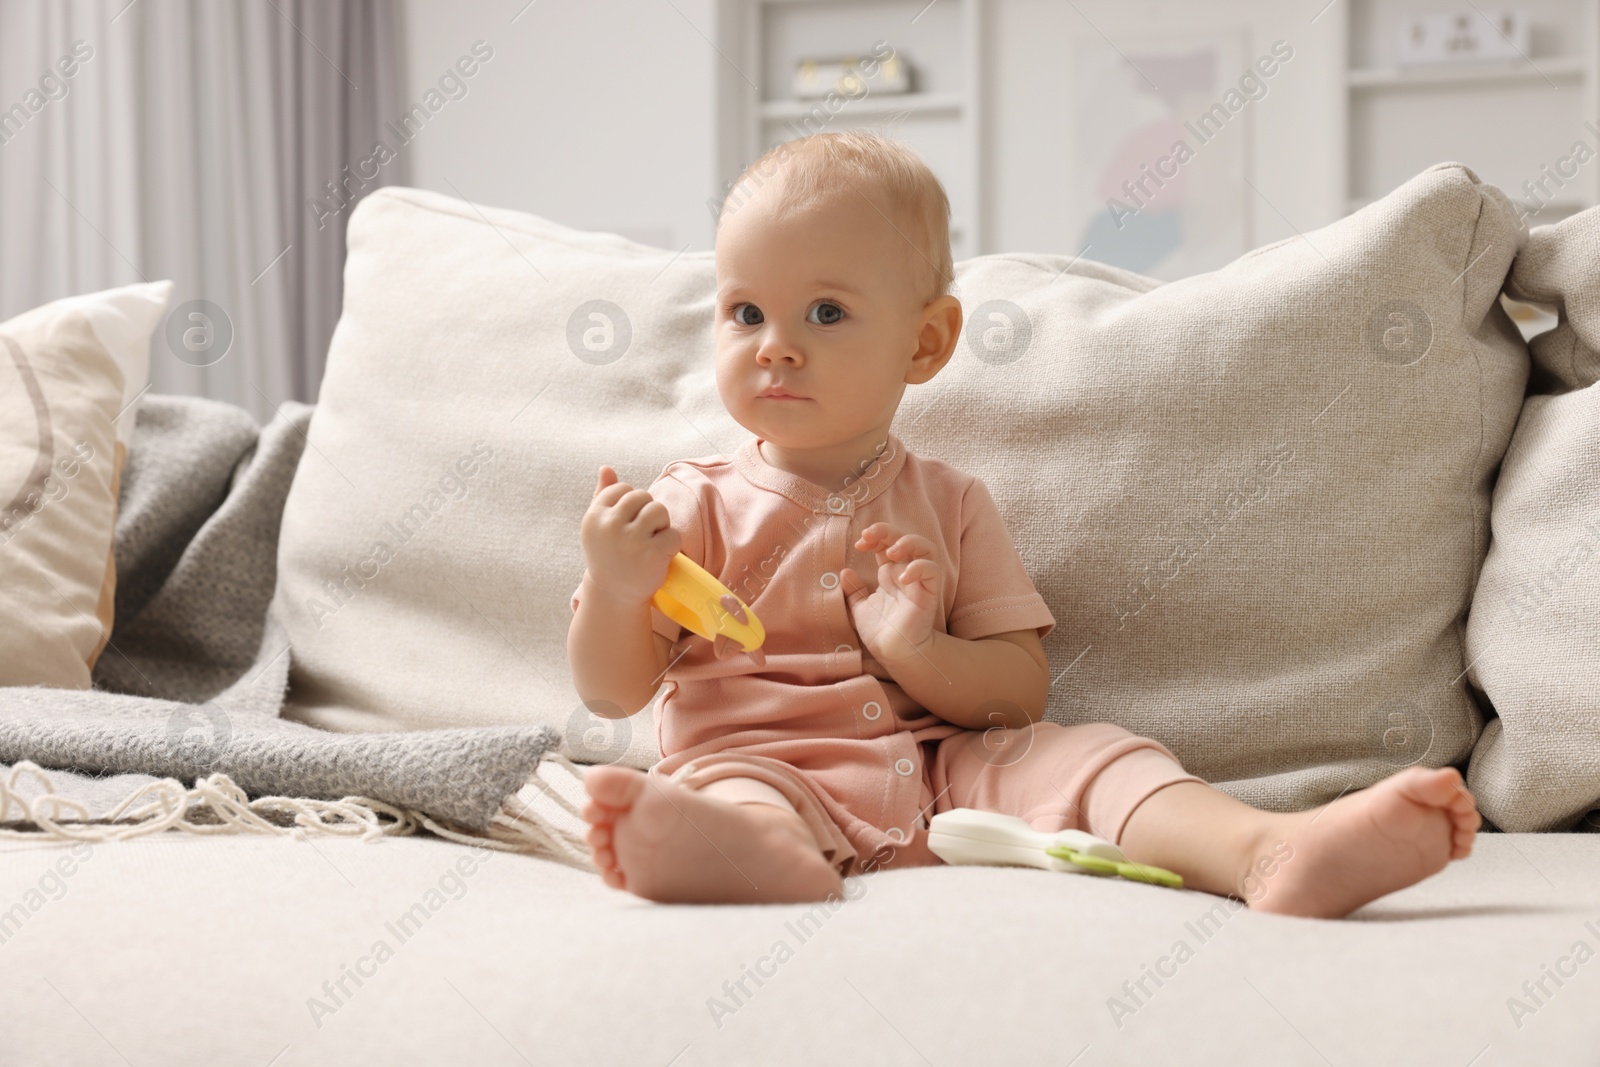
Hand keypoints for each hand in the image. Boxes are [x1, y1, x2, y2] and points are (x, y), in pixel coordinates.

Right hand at [579, 465, 680, 606]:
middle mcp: (609, 526)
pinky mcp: (652, 554)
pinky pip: (673, 535)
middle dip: (648, 512)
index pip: (622, 489)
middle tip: (642, 534)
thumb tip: (606, 467)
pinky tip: (659, 557)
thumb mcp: (599, 527)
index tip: (627, 524)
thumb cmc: (608, 556)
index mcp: (594, 516)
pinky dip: (672, 545)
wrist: (614, 596)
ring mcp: (631, 540)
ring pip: (659, 510)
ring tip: (651, 542)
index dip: (631, 505)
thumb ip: (602, 495)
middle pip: (643, 497)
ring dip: (661, 525)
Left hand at [839, 522, 941, 664]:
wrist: (893, 654)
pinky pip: (932, 570)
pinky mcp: (929, 592)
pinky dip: (919, 568)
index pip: (886, 543)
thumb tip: (844, 571)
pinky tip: (903, 577)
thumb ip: (853, 590)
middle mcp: (905, 573)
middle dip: (887, 530)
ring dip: (908, 542)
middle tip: (868, 535)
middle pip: (904, 538)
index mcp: (889, 573)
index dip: (874, 536)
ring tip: (891, 551)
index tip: (859, 543)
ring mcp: (919, 581)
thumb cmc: (880, 632)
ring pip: (926, 548)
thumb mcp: (859, 609)